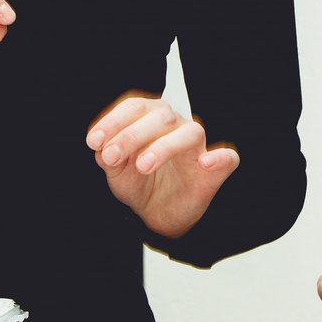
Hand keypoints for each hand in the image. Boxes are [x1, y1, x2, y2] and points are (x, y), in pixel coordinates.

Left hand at [87, 94, 239, 237]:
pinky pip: (228, 158)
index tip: (93, 141)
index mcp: (150, 119)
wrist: (157, 215)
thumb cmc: (139, 184)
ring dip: (165, 146)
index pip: (134, 107)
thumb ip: (108, 157)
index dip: (113, 121)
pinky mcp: (214, 170)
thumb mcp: (116, 173)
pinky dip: (220, 157)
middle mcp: (176, 125)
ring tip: (143, 165)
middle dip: (132, 134)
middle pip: (160, 116)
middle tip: (113, 156)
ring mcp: (197, 147)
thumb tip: (103, 149)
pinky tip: (206, 162)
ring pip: (191, 133)